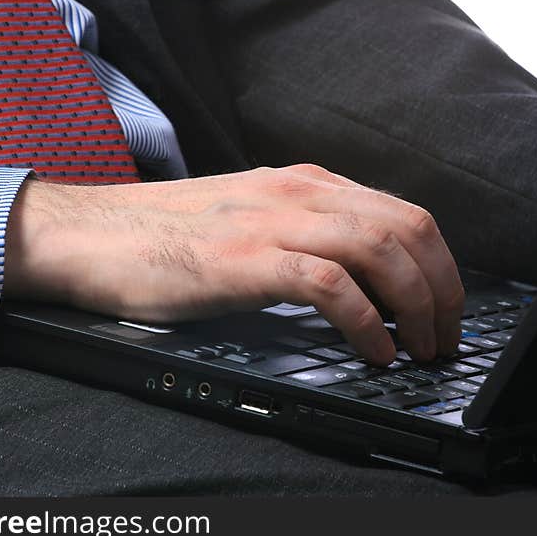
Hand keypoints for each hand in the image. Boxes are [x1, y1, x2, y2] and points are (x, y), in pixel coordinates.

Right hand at [4, 164, 463, 364]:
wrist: (91, 234)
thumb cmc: (168, 236)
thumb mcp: (254, 220)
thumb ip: (306, 234)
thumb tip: (362, 276)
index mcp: (306, 183)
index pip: (403, 214)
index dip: (440, 266)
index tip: (445, 308)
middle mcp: (300, 192)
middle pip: (407, 229)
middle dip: (443, 288)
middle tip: (444, 336)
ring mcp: (273, 221)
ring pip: (381, 251)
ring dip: (416, 307)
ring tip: (418, 348)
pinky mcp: (246, 259)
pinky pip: (330, 286)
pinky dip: (366, 322)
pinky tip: (373, 351)